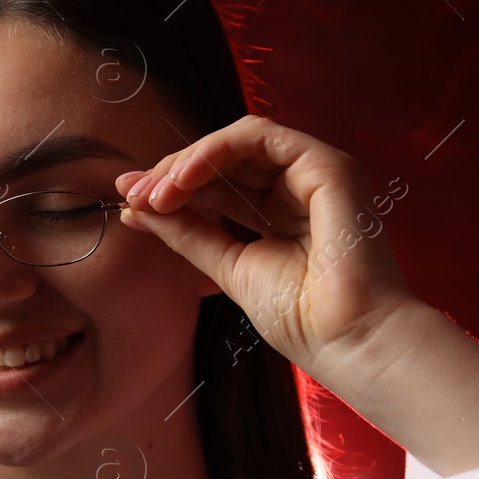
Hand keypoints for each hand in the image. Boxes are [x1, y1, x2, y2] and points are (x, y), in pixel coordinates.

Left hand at [113, 115, 417, 375]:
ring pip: (237, 143)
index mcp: (280, 215)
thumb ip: (186, 233)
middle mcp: (298, 189)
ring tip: (154, 192)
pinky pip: (258, 137)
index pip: (217, 187)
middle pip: (224, 162)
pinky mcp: (325, 164)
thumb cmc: (302, 318)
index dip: (172, 190)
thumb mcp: (227, 266)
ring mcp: (314, 173)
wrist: (349, 341)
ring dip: (188, 162)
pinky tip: (182, 179)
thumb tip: (136, 208)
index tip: (129, 204)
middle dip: (171, 174)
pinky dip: (213, 151)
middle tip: (132, 193)